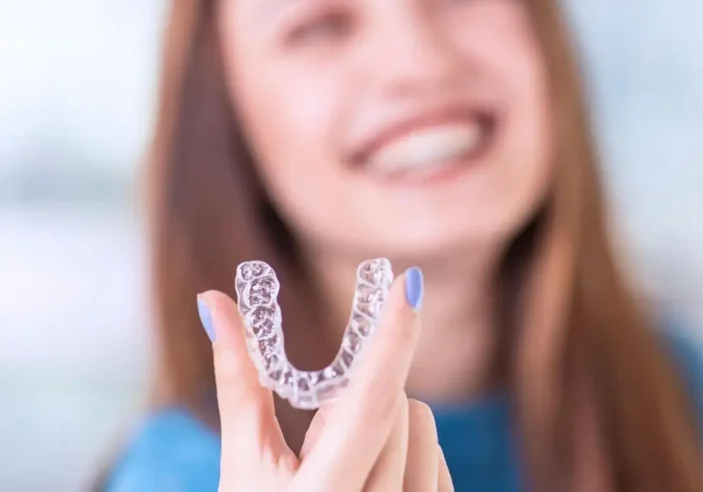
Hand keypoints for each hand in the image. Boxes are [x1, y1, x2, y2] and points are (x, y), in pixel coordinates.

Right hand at [198, 270, 453, 490]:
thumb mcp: (242, 461)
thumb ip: (238, 378)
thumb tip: (213, 300)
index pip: (369, 404)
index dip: (391, 339)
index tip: (409, 282)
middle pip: (396, 404)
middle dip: (364, 392)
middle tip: (324, 426)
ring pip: (423, 425)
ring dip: (390, 419)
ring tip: (346, 456)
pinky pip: (438, 456)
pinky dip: (411, 446)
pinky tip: (373, 473)